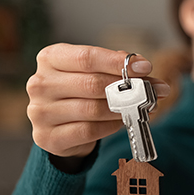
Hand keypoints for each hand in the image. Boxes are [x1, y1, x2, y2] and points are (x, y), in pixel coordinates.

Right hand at [26, 43, 169, 158]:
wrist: (58, 125)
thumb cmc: (79, 91)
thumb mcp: (92, 71)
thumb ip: (114, 66)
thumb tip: (141, 68)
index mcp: (50, 58)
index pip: (87, 57)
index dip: (118, 63)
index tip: (145, 67)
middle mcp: (40, 83)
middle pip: (92, 84)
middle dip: (127, 88)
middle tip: (153, 90)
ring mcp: (40, 112)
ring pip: (92, 109)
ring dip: (123, 109)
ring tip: (142, 107)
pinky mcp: (47, 137)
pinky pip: (89, 131)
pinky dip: (111, 126)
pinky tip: (122, 121)